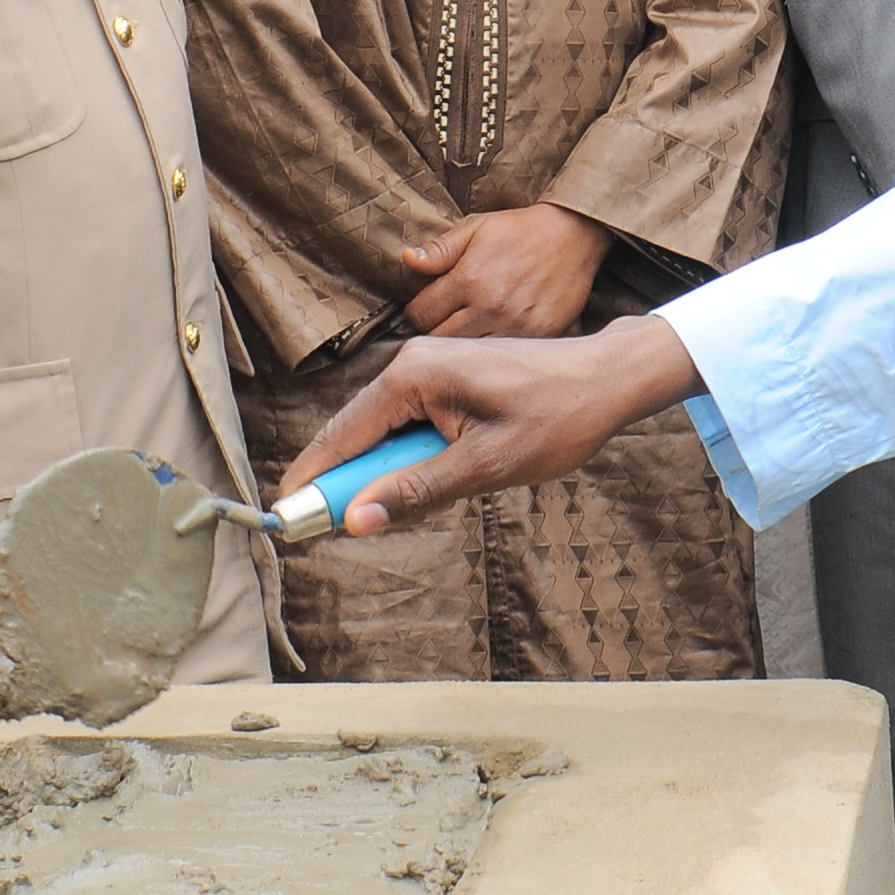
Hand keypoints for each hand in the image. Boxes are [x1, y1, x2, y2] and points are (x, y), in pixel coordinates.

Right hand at [283, 314, 705, 532]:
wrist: (608, 380)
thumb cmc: (556, 419)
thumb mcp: (484, 467)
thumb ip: (416, 492)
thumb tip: (358, 520)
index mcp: (413, 376)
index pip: (343, 433)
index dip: (314, 479)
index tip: (286, 517)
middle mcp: (412, 362)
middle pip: (356, 433)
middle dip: (345, 482)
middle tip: (329, 531)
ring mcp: (430, 367)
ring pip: (384, 432)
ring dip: (383, 474)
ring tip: (389, 512)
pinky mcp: (447, 377)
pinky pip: (409, 424)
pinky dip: (408, 458)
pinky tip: (425, 484)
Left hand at [400, 205, 611, 340]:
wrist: (573, 234)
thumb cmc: (519, 230)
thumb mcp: (475, 229)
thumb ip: (439, 250)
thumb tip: (407, 261)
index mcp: (469, 279)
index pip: (420, 314)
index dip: (418, 311)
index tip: (430, 308)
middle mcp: (490, 307)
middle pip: (440, 342)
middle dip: (436, 333)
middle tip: (447, 323)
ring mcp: (516, 326)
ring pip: (470, 356)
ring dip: (464, 348)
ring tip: (470, 333)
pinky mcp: (541, 337)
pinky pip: (504, 358)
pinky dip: (495, 354)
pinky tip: (495, 342)